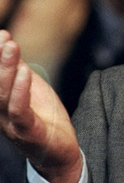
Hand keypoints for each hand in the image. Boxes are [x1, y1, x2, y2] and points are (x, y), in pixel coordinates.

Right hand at [0, 31, 81, 182]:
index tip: (0, 32)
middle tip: (4, 35)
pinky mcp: (27, 131)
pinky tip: (26, 73)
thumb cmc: (42, 116)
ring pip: (3, 94)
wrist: (59, 150)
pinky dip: (21, 91)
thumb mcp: (29, 87)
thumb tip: (6, 40)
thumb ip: (17, 68)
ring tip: (12, 46)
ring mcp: (10, 122)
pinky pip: (19, 110)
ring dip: (6, 69)